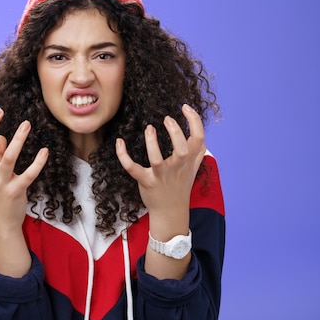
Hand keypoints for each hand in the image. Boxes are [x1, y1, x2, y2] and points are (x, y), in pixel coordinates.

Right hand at [0, 101, 48, 229]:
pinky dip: (37, 163)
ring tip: (27, 124)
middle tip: (0, 109)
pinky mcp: (16, 191)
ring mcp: (1, 182)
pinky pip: (28, 175)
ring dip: (17, 140)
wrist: (2, 223)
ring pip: (7, 158)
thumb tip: (2, 137)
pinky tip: (45, 151)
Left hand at [115, 104, 205, 220]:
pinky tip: (120, 142)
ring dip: (152, 144)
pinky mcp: (146, 182)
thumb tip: (200, 134)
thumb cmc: (181, 185)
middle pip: (183, 148)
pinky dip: (123, 155)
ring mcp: (161, 176)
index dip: (194, 120)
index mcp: (189, 160)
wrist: (171, 211)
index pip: (199, 138)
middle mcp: (177, 167)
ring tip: (149, 129)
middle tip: (167, 119)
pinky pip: (133, 168)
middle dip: (176, 132)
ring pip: (157, 160)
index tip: (184, 107)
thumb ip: (198, 151)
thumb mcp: (193, 168)